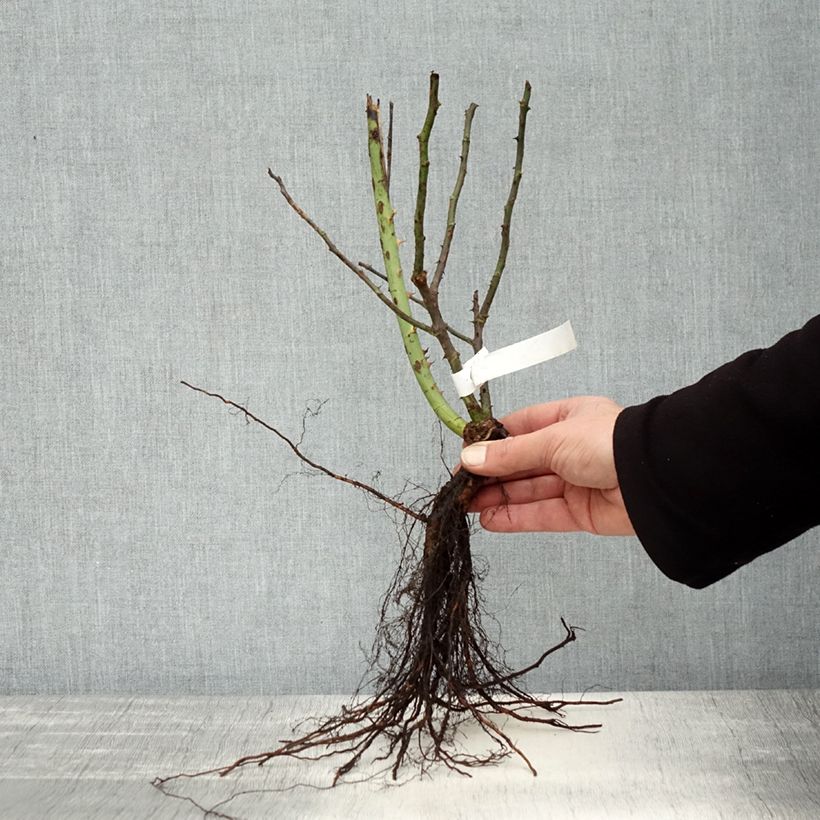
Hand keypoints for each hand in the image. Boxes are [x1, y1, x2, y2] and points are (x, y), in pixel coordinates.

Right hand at [460, 396, 634, 535]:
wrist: (655, 480)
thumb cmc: (608, 443)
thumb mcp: (551, 440)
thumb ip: (510, 454)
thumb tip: (471, 458)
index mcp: (567, 419)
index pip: (520, 428)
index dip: (491, 442)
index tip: (465, 454)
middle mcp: (570, 449)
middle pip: (521, 463)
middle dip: (491, 474)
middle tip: (460, 485)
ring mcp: (576, 482)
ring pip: (528, 490)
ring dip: (497, 497)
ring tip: (466, 505)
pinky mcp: (581, 513)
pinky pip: (541, 514)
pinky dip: (515, 517)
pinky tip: (490, 519)